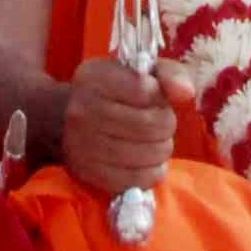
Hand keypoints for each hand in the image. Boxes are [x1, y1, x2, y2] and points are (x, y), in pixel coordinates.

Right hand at [59, 52, 191, 197]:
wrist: (64, 119)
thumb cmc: (111, 90)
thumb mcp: (136, 71)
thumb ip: (167, 74)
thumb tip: (187, 92)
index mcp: (94, 77)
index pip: (144, 90)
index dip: (160, 97)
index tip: (158, 98)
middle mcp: (83, 110)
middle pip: (148, 125)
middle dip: (166, 125)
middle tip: (164, 124)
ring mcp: (83, 146)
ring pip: (144, 154)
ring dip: (162, 149)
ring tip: (157, 142)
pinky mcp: (89, 174)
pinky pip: (135, 180)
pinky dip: (152, 172)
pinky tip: (150, 161)